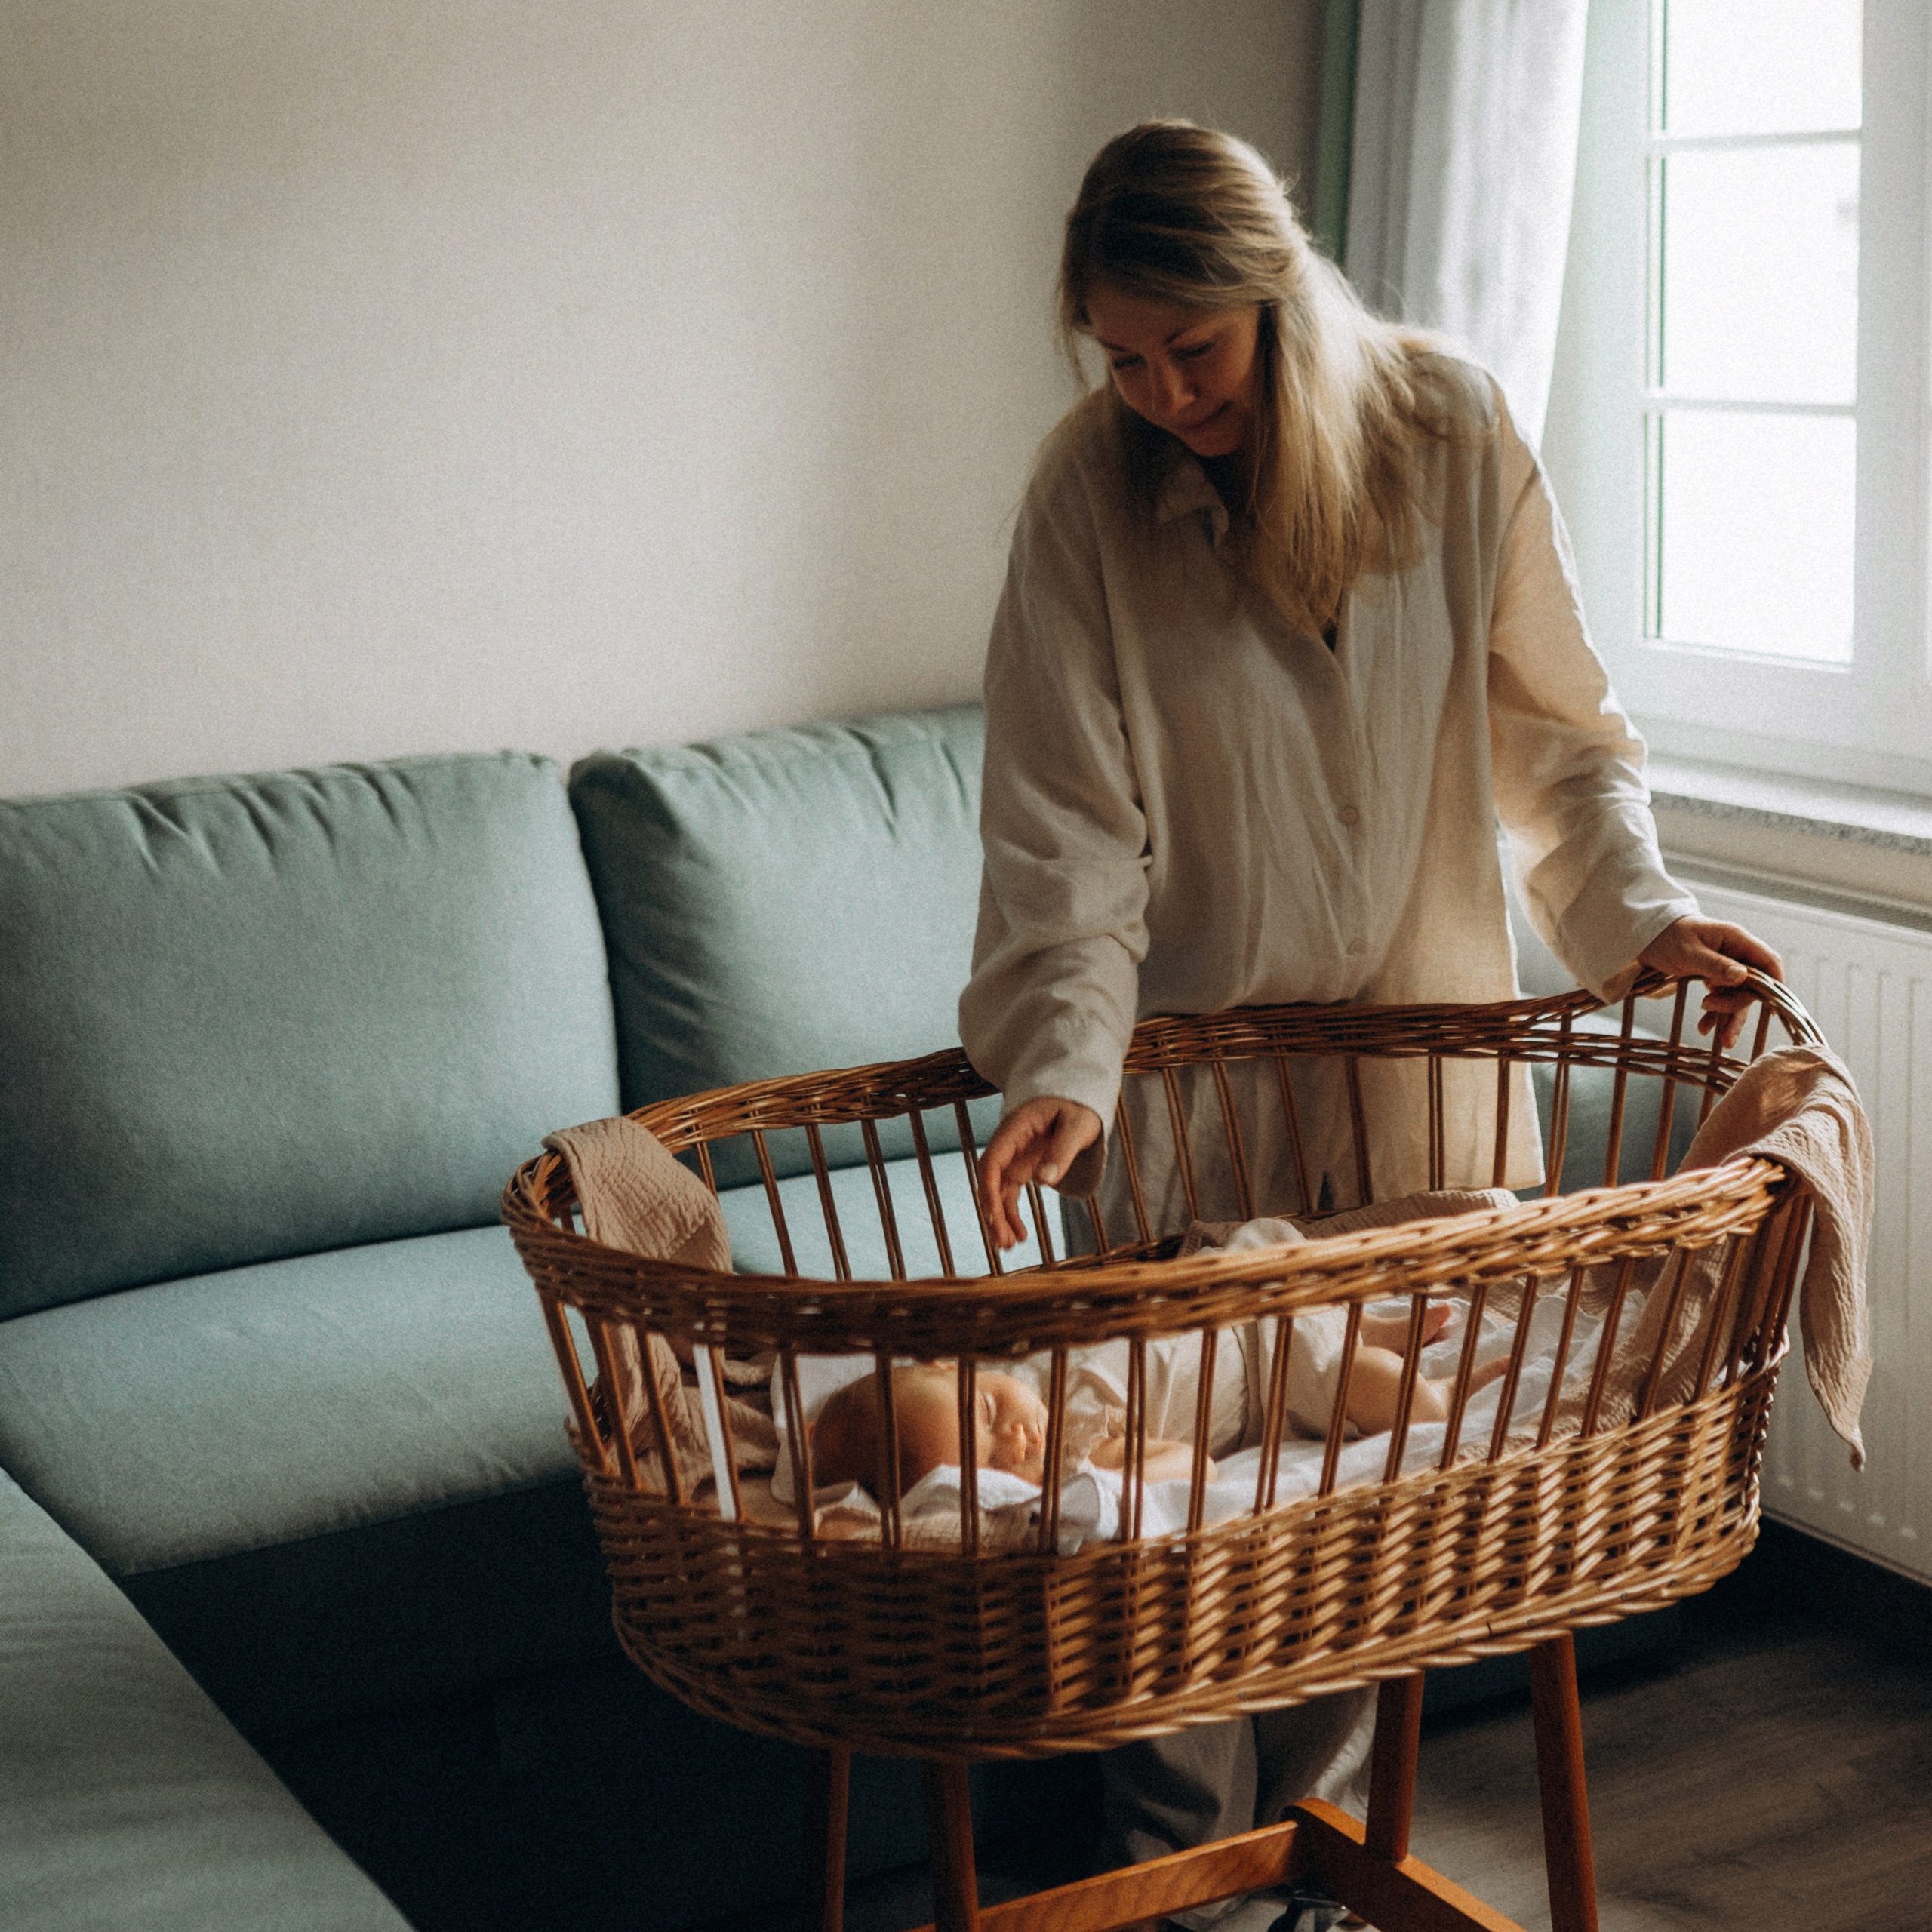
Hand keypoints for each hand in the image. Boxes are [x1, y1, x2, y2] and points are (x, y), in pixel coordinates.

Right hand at [977, 1096, 1101, 1249]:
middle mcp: (1008, 1145)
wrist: (1077, 1099)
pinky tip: (1020, 1236)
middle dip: (993, 1212)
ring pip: (998, 1192)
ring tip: (1009, 1247)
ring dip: (1000, 1219)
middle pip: (990, 1181)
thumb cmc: (1077, 1107)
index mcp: (1015, 1128)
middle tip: (1003, 1242)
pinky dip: (1012, 1215)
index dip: (989, 1189)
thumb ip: (1062, 1151)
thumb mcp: (1077, 1125)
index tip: (994, 1216)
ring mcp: (1013, 1158)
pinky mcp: (1022, 1168)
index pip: (992, 1161)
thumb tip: (1043, 1181)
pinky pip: (1010, 1194)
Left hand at [1637, 915, 1784, 1049]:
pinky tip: (1704, 1028)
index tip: (1773, 1007)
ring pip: (1739, 997)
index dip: (1775, 985)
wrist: (1648, 935)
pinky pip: (1723, 999)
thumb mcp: (1688, 951)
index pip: (1768, 962)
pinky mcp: (1716, 978)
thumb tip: (1742, 977)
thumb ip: (1715, 964)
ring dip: (1730, 1017)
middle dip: (1737, 1004)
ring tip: (1722, 1040)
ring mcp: (1728, 967)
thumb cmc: (1667, 936)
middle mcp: (1737, 954)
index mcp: (1736, 939)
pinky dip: (1715, 1015)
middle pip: (1754, 985)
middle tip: (1708, 1007)